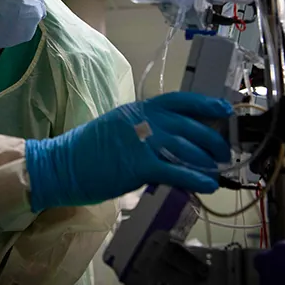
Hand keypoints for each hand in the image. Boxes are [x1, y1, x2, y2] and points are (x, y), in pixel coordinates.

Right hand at [25, 92, 232, 211]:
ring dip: (207, 162)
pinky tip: (207, 185)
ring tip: (216, 172)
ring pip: (187, 148)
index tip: (224, 109)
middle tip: (222, 153)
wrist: (61, 165)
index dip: (204, 103)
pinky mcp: (138, 165)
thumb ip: (144, 131)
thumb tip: (171, 143)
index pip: (178, 100)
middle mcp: (142, 120)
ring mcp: (140, 141)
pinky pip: (176, 171)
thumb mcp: (118, 129)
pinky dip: (196, 178)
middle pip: (189, 125)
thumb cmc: (87, 150)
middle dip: (212, 140)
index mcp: (138, 109)